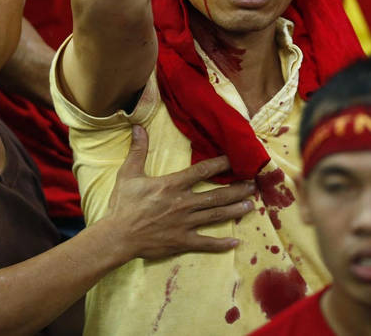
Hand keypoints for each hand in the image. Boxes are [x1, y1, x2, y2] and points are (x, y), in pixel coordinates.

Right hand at [106, 125, 254, 259]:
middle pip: (217, 195)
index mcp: (173, 185)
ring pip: (216, 215)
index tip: (234, 159)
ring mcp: (186, 223)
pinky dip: (221, 243)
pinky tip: (235, 242)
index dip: (220, 164)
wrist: (118, 236)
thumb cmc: (123, 205)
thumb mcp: (128, 174)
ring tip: (251, 205)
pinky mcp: (183, 241)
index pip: (202, 171)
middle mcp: (184, 203)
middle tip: (252, 185)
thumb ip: (138, 150)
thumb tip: (138, 127)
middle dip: (236, 189)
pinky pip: (206, 242)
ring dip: (235, 210)